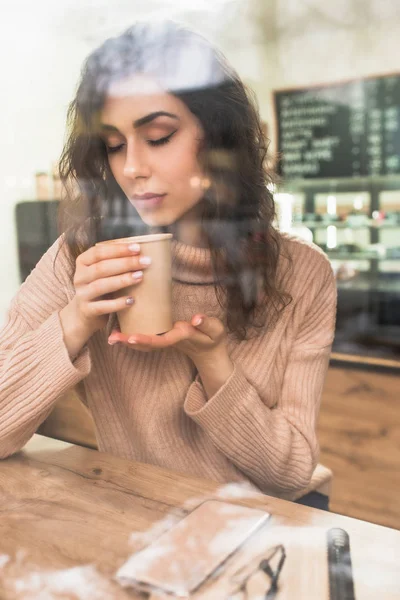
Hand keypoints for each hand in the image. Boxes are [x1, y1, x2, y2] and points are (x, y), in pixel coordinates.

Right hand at [67, 241, 150, 335]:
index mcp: (83, 262)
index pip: (99, 252)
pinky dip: (117, 303)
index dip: (118, 249)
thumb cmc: (101, 287)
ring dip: (122, 280)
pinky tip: (131, 300)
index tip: (138, 248)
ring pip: (101, 285)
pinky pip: (102, 307)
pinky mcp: (86, 311)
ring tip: (140, 277)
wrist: (85, 314)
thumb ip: (115, 262)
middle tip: (145, 261)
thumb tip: (143, 253)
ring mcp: (82, 295)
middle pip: (101, 268)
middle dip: (125, 263)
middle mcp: (79, 277)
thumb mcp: (103, 272)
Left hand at [107, 314, 226, 360]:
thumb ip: (207, 324)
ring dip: (126, 340)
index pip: (161, 340)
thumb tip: (196, 318)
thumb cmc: (212, 337)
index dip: (146, 339)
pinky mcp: (161, 335)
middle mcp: (169, 339)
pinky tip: (118, 330)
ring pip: (143, 343)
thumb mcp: (215, 330)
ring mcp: (164, 339)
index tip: (131, 337)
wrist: (209, 350)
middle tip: (112, 338)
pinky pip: (144, 337)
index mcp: (180, 337)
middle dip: (129, 341)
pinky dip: (130, 336)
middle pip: (146, 344)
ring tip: (110, 336)